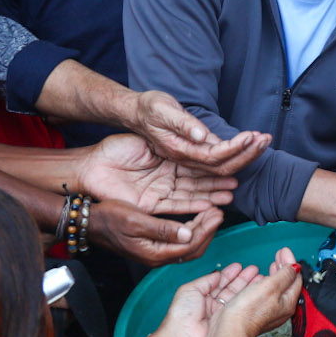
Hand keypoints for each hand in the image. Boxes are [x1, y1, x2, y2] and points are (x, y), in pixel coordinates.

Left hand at [74, 134, 237, 214]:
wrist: (91, 167)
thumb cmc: (116, 148)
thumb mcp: (150, 135)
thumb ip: (179, 131)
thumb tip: (201, 134)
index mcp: (174, 154)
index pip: (205, 156)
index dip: (225, 154)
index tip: (243, 150)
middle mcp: (172, 173)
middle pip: (206, 175)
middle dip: (226, 173)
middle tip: (243, 175)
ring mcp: (164, 188)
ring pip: (196, 192)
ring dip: (214, 192)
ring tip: (232, 192)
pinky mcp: (153, 203)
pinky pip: (178, 205)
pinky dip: (194, 205)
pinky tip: (210, 205)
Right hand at [91, 199, 223, 265]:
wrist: (89, 223)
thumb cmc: (109, 217)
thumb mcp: (135, 220)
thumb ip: (162, 229)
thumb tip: (188, 233)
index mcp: (154, 253)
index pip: (190, 246)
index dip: (207, 230)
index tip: (217, 212)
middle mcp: (157, 257)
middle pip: (193, 250)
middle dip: (209, 231)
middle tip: (219, 212)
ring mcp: (156, 254)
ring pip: (188, 248)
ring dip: (202, 231)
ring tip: (212, 214)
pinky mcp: (153, 247)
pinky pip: (179, 244)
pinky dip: (192, 232)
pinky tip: (196, 219)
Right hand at [127, 89, 268, 173]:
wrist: (137, 112)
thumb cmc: (149, 108)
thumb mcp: (162, 111)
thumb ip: (182, 124)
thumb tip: (201, 135)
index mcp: (178, 150)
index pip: (212, 156)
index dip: (234, 148)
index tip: (251, 136)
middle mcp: (186, 159)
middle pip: (223, 166)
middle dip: (247, 154)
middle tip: (266, 140)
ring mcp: (191, 158)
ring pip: (223, 165)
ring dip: (246, 154)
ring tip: (264, 141)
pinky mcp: (195, 153)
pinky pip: (219, 160)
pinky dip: (237, 153)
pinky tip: (251, 146)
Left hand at [149, 262, 257, 336]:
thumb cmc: (182, 314)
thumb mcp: (189, 289)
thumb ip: (205, 281)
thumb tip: (217, 275)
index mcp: (201, 296)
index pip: (219, 282)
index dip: (229, 274)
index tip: (240, 266)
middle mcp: (212, 304)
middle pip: (230, 288)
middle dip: (242, 278)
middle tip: (254, 270)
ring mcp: (220, 313)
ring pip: (236, 296)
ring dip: (247, 286)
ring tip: (258, 276)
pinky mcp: (227, 322)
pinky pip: (239, 307)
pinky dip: (247, 298)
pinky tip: (254, 289)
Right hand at [214, 248, 305, 336]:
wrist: (230, 329)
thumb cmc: (249, 311)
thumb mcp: (270, 286)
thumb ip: (284, 275)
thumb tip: (296, 267)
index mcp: (288, 302)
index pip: (295, 279)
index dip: (291, 263)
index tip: (284, 251)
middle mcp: (280, 308)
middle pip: (287, 283)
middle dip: (284, 267)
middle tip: (281, 254)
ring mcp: (268, 311)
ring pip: (276, 288)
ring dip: (275, 273)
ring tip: (274, 264)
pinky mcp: (256, 312)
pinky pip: (265, 293)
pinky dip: (264, 282)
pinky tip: (259, 278)